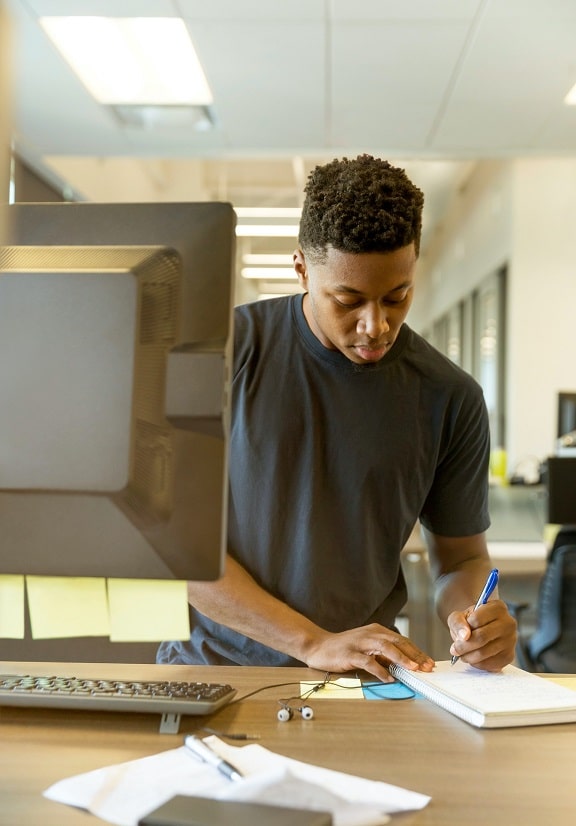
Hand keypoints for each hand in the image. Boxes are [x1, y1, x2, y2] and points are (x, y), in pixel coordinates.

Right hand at [302, 623, 434, 681]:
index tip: (428, 663)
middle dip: (414, 655)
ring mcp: (360, 643)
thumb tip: (404, 665)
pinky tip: (388, 678)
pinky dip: (380, 670)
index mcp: (377, 631)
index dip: (417, 652)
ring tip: (413, 669)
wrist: (318, 646)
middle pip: (398, 642)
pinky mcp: (350, 653)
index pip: (402, 640)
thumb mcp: (367, 648)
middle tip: (426, 667)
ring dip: (401, 658)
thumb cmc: (344, 648)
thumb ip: (383, 654)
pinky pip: (368, 661)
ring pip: (385, 648)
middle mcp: (370, 634)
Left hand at [448, 599, 516, 670]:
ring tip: (462, 654)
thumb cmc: (470, 621)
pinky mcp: (509, 656)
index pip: (476, 619)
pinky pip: (490, 664)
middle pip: (481, 637)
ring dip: (468, 656)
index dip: (464, 628)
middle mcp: (508, 623)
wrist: (481, 629)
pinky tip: (472, 658)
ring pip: (484, 652)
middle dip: (463, 646)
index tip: (459, 632)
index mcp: (497, 607)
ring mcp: (511, 640)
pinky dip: (477, 664)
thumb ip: (458, 623)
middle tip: (454, 649)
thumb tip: (464, 636)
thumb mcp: (459, 616)